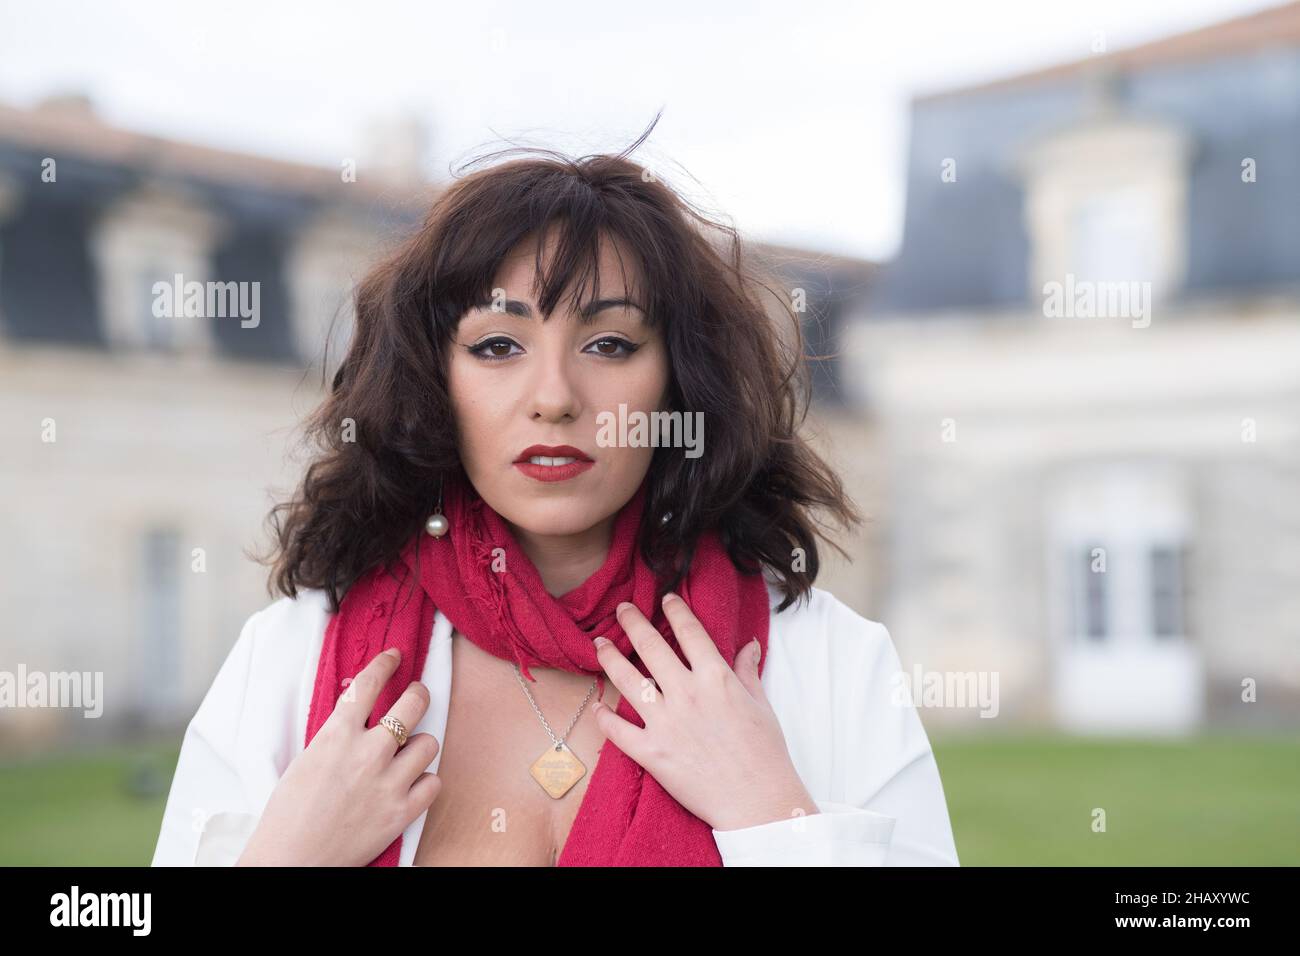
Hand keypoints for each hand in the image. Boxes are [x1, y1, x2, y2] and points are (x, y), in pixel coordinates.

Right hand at [236, 646, 442, 865]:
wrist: (292, 860)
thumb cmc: (289, 812)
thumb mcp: (308, 758)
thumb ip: (339, 734)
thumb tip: (361, 712)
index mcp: (337, 736)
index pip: (369, 683)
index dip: (386, 664)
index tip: (395, 656)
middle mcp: (368, 754)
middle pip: (414, 704)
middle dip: (418, 694)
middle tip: (416, 696)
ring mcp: (388, 783)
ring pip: (430, 742)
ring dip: (420, 744)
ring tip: (409, 751)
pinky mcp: (401, 812)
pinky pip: (434, 783)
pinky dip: (425, 782)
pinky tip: (412, 784)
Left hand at [591, 592, 816, 830]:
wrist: (758, 800)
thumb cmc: (766, 754)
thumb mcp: (761, 704)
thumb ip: (748, 671)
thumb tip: (749, 645)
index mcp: (716, 678)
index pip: (690, 632)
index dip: (675, 611)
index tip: (665, 599)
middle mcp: (687, 693)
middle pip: (651, 646)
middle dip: (633, 622)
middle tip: (622, 609)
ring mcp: (665, 722)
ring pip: (627, 680)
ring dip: (610, 658)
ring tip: (598, 644)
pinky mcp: (651, 752)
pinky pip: (618, 730)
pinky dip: (603, 717)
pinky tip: (596, 706)